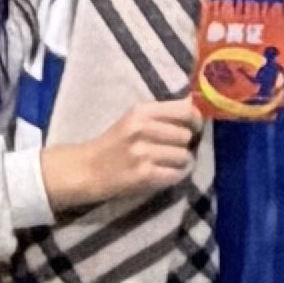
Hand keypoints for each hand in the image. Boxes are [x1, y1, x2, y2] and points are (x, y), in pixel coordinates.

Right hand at [41, 97, 199, 210]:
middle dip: (184, 143)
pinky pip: (176, 174)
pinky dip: (174, 175)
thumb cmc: (114, 143)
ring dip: (180, 161)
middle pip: (185, 135)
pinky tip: (164, 173)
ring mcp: (143, 153)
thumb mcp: (133, 119)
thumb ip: (161, 114)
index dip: (195, 119)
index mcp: (140, 111)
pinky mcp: (144, 175)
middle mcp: (142, 129)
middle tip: (174, 148)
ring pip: (184, 156)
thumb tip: (196, 107)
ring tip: (168, 162)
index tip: (194, 126)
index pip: (184, 110)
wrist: (87, 170)